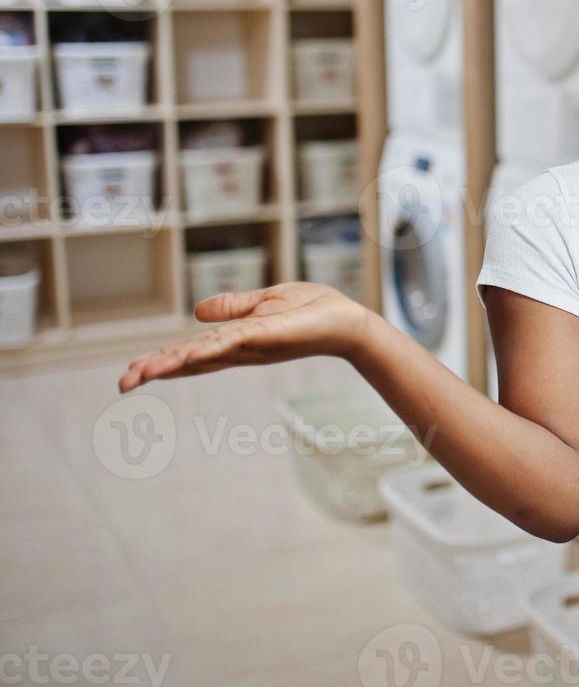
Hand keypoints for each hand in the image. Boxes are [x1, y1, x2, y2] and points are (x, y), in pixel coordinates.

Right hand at [117, 283, 372, 392]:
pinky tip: (186, 355)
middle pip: (192, 360)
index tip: (132, 374)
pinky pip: (234, 340)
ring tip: (140, 374)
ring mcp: (253, 343)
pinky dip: (209, 348)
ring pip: (205, 354)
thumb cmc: (313, 310)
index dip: (163, 362)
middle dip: (157, 370)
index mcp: (236, 340)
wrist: (348, 320)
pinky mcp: (269, 335)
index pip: (193, 352)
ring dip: (172, 363)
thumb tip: (197, 312)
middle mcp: (241, 348)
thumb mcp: (265, 302)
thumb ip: (233, 307)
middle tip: (123, 384)